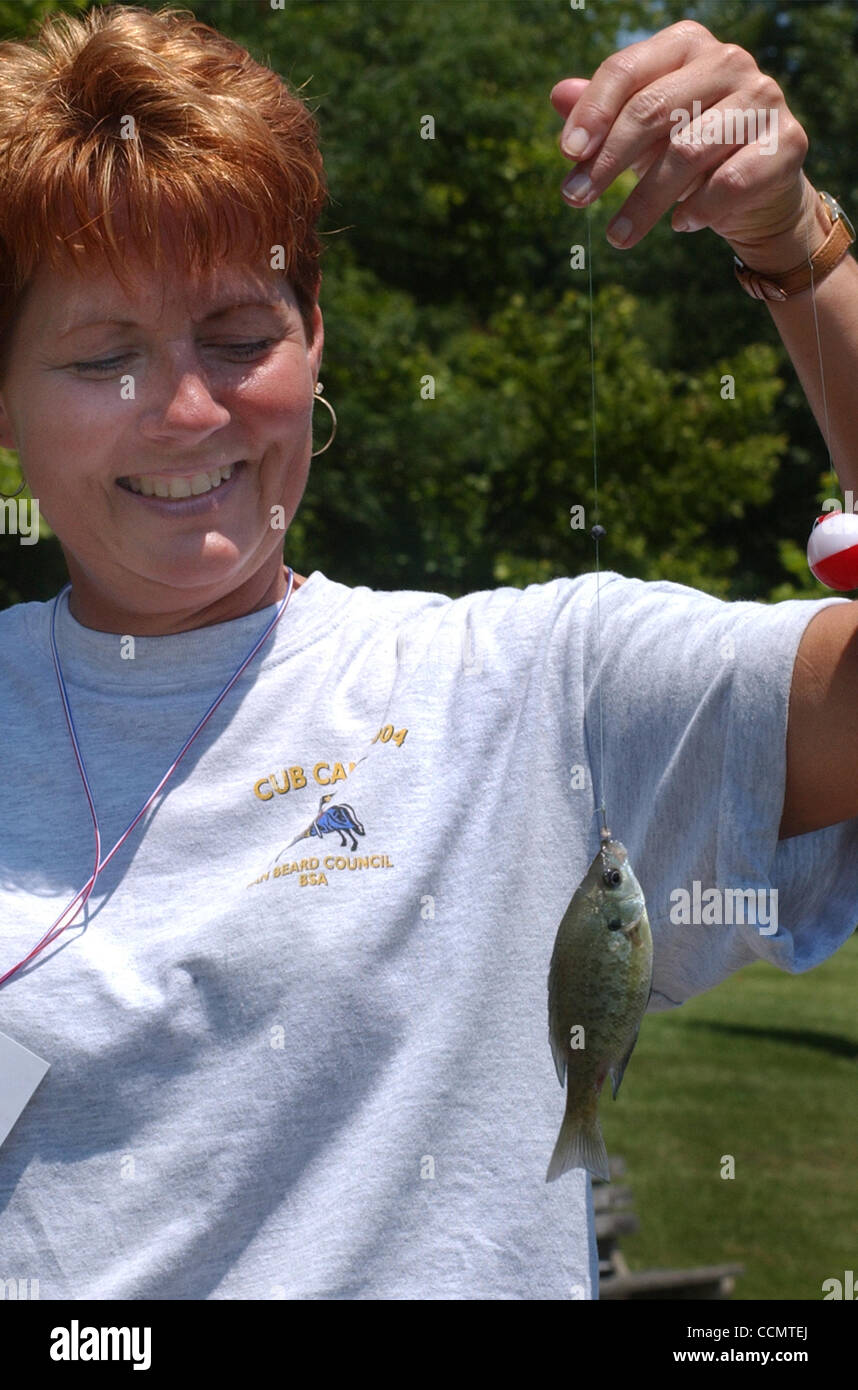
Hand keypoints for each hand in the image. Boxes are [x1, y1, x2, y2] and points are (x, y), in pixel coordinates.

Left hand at [551, 19, 827, 273]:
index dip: (593, 112)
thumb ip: (604, 113)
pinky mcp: (787, 142)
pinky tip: (681, 224)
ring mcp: (763, 99)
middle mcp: (729, 61)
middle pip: (653, 110)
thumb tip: (558, 94)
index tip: (566, 154)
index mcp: (686, 45)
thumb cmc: (688, 151)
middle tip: (574, 199)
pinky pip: (731, 180)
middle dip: (607, 161)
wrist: (757, 191)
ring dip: (646, 200)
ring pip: (688, 151)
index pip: (627, 70)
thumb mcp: (641, 134)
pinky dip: (699, 208)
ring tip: (618, 235)